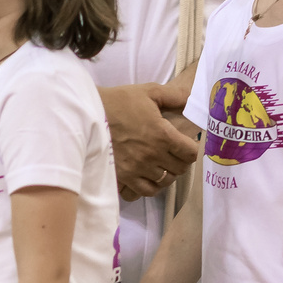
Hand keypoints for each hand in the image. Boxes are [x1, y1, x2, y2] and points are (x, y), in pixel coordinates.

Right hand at [102, 83, 200, 200]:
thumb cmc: (120, 101)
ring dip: (166, 173)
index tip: (186, 144)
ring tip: (161, 164)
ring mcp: (137, 169)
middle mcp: (152, 155)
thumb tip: (194, 100)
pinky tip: (147, 176)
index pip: (191, 153)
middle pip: (180, 169)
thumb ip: (176, 96)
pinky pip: (144, 191)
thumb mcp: (150, 91)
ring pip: (164, 181)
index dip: (192, 149)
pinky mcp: (123, 177)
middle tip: (174, 153)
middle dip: (180, 160)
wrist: (89, 113)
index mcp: (163, 135)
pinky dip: (150, 186)